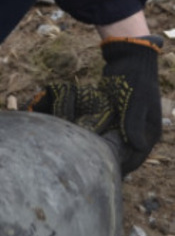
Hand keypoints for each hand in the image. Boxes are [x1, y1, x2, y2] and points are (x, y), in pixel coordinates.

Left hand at [28, 35, 162, 173]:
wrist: (128, 58)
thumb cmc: (134, 80)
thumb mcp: (134, 101)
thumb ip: (133, 123)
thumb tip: (136, 146)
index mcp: (149, 131)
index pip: (136, 157)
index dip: (122, 168)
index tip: (105, 176)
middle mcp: (141, 130)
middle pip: (126, 154)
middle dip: (112, 162)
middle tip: (91, 172)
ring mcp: (129, 123)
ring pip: (116, 144)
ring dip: (105, 151)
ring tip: (86, 161)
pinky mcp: (118, 116)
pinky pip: (109, 132)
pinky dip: (101, 139)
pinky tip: (85, 144)